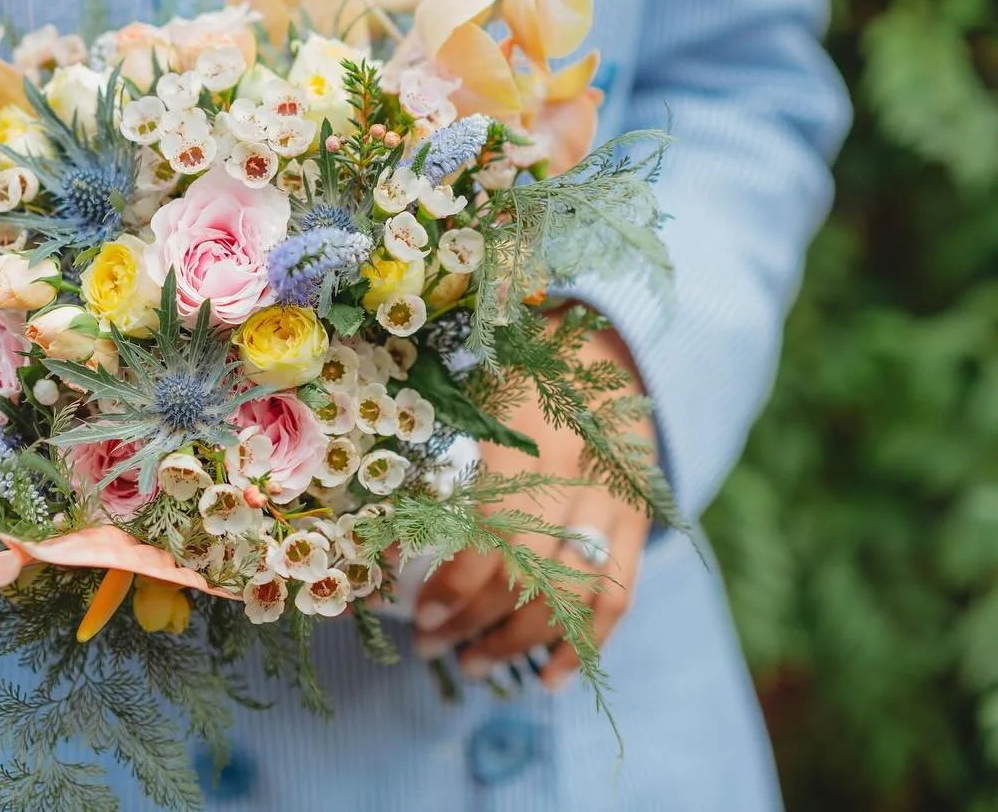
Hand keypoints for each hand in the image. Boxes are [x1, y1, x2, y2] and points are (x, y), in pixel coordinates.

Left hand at [412, 326, 653, 689]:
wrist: (608, 351)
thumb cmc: (520, 378)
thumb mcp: (475, 403)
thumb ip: (439, 468)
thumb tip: (389, 546)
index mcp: (529, 440)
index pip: (492, 534)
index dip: (454, 585)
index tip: (420, 616)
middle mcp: (580, 476)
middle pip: (529, 572)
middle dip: (476, 621)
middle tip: (434, 647)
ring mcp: (618, 503)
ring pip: (573, 594)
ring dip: (521, 641)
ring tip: (476, 665)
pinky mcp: (639, 522)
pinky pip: (618, 597)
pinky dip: (584, 643)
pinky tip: (548, 677)